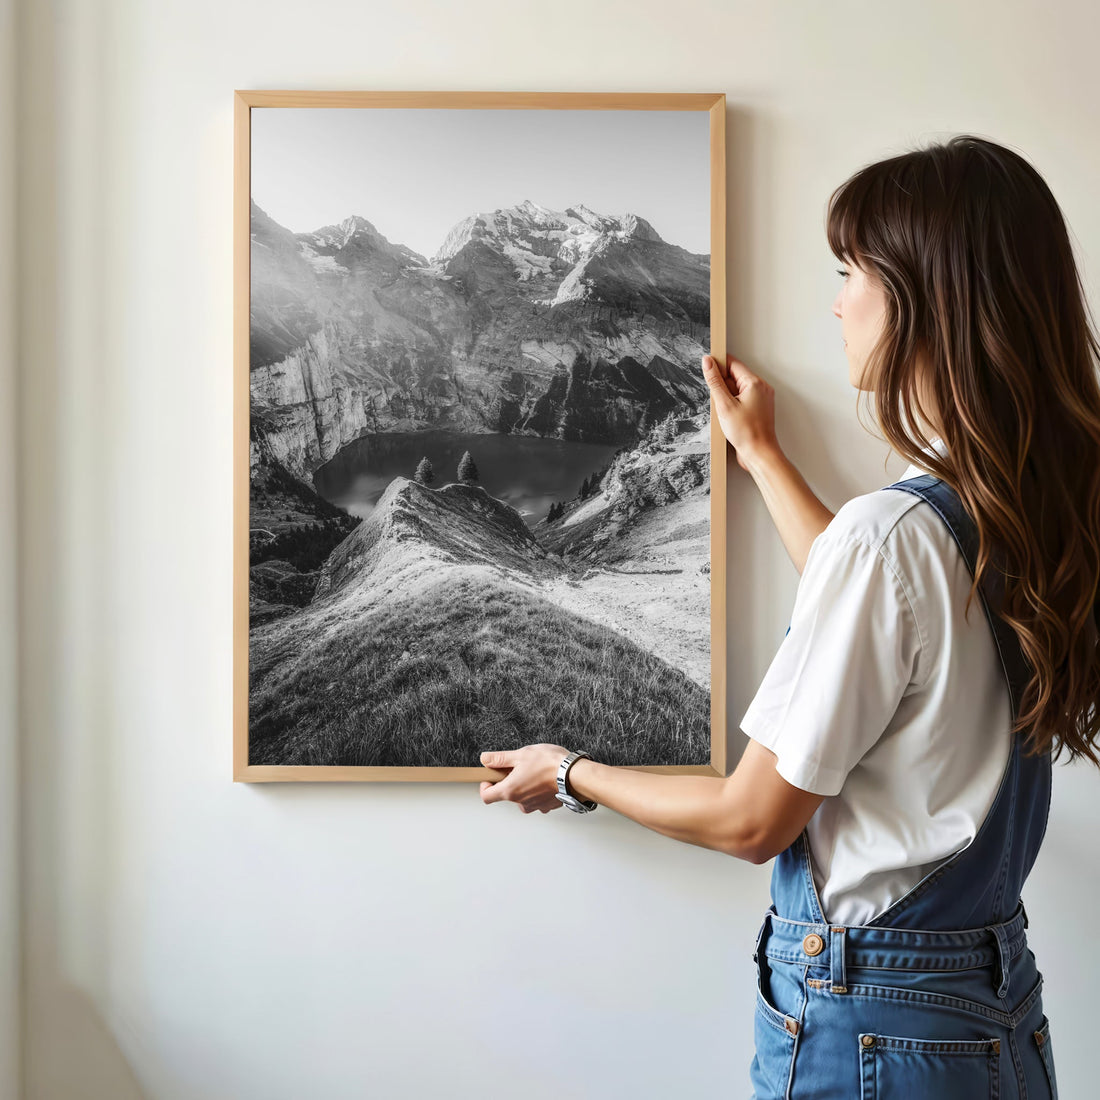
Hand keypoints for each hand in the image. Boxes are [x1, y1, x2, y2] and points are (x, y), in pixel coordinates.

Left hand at [479, 743, 569, 812]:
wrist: (575, 775)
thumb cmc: (550, 764)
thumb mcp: (520, 754)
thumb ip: (500, 759)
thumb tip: (485, 759)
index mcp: (510, 790)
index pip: (486, 796)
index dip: (485, 786)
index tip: (491, 776)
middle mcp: (521, 802)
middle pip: (506, 795)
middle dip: (509, 781)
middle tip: (518, 767)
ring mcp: (535, 806)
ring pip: (522, 798)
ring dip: (524, 786)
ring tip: (534, 771)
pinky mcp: (547, 806)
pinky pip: (537, 799)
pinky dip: (538, 790)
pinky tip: (545, 778)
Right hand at [700, 354, 779, 471]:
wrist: (759, 454)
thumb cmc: (746, 432)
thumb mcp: (724, 405)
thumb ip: (715, 381)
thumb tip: (708, 362)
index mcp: (755, 383)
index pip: (733, 364)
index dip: (718, 365)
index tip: (707, 369)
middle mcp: (761, 388)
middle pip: (735, 376)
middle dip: (722, 386)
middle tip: (719, 402)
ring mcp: (761, 399)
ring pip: (738, 389)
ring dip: (727, 397)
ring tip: (726, 413)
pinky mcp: (758, 409)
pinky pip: (742, 399)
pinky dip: (733, 405)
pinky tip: (730, 418)